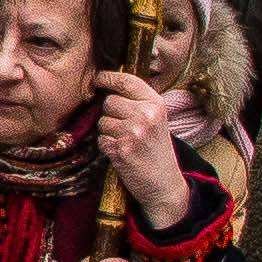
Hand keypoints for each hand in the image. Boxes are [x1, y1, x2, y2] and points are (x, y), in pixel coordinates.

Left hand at [92, 73, 189, 229]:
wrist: (164, 184)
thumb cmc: (157, 150)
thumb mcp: (156, 119)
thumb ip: (138, 102)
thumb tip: (108, 85)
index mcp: (156, 104)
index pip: (126, 81)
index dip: (108, 78)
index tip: (98, 79)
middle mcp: (145, 115)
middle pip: (109, 101)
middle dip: (111, 113)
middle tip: (125, 128)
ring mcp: (133, 133)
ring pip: (102, 121)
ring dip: (108, 131)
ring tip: (126, 141)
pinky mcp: (120, 150)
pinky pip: (101, 139)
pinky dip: (107, 146)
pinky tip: (121, 152)